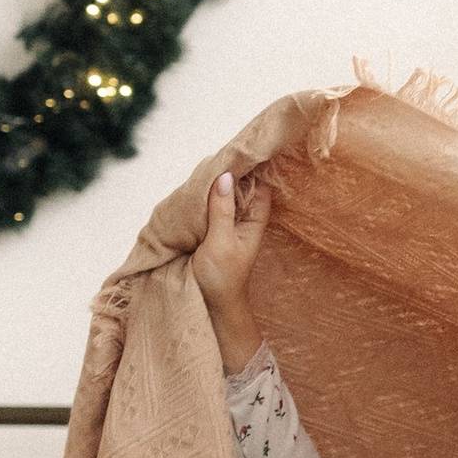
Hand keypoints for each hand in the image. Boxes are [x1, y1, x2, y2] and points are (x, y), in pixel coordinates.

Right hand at [189, 167, 272, 374]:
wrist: (214, 307)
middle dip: (231, 173)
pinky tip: (197, 188)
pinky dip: (206, 198)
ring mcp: (229, 226)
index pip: (260, 186)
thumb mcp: (221, 241)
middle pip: (242, 187)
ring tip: (205, 167)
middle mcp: (244, 220)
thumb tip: (225, 176)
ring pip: (225, 196)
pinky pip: (212, 207)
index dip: (253, 167)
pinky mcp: (213, 232)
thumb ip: (222, 209)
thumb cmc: (222, 278)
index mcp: (254, 221)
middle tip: (217, 155)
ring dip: (216, 184)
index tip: (240, 150)